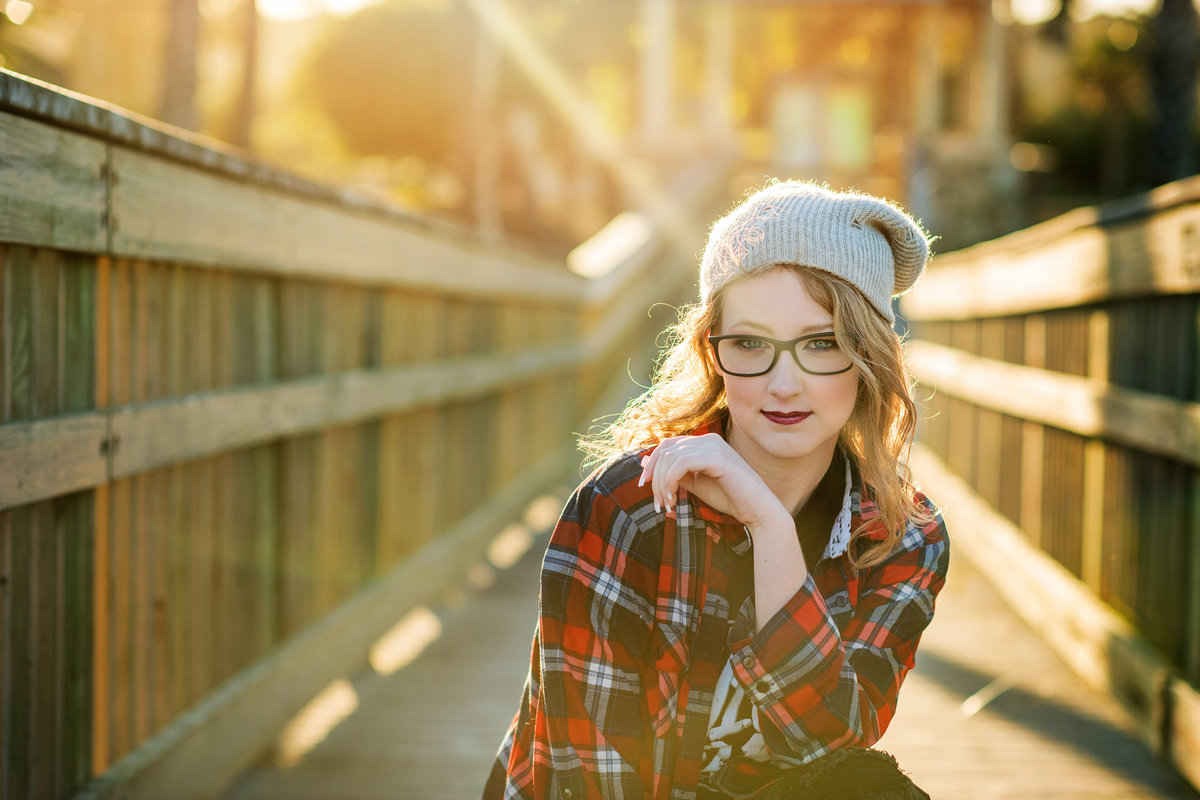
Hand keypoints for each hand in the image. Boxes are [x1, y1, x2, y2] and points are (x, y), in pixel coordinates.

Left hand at [638, 433, 786, 529]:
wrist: (758, 511)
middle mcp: (709, 439)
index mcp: (704, 443)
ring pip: (671, 456)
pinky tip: (674, 498)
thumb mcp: (696, 484)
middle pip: (666, 450)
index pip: (667, 445)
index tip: (645, 486)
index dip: (652, 464)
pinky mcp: (718, 459)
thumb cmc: (730, 497)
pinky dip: (671, 480)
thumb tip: (646, 464)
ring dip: (662, 483)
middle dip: (655, 477)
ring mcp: (714, 447)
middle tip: (658, 503)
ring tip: (668, 504)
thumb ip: (675, 473)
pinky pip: (682, 463)